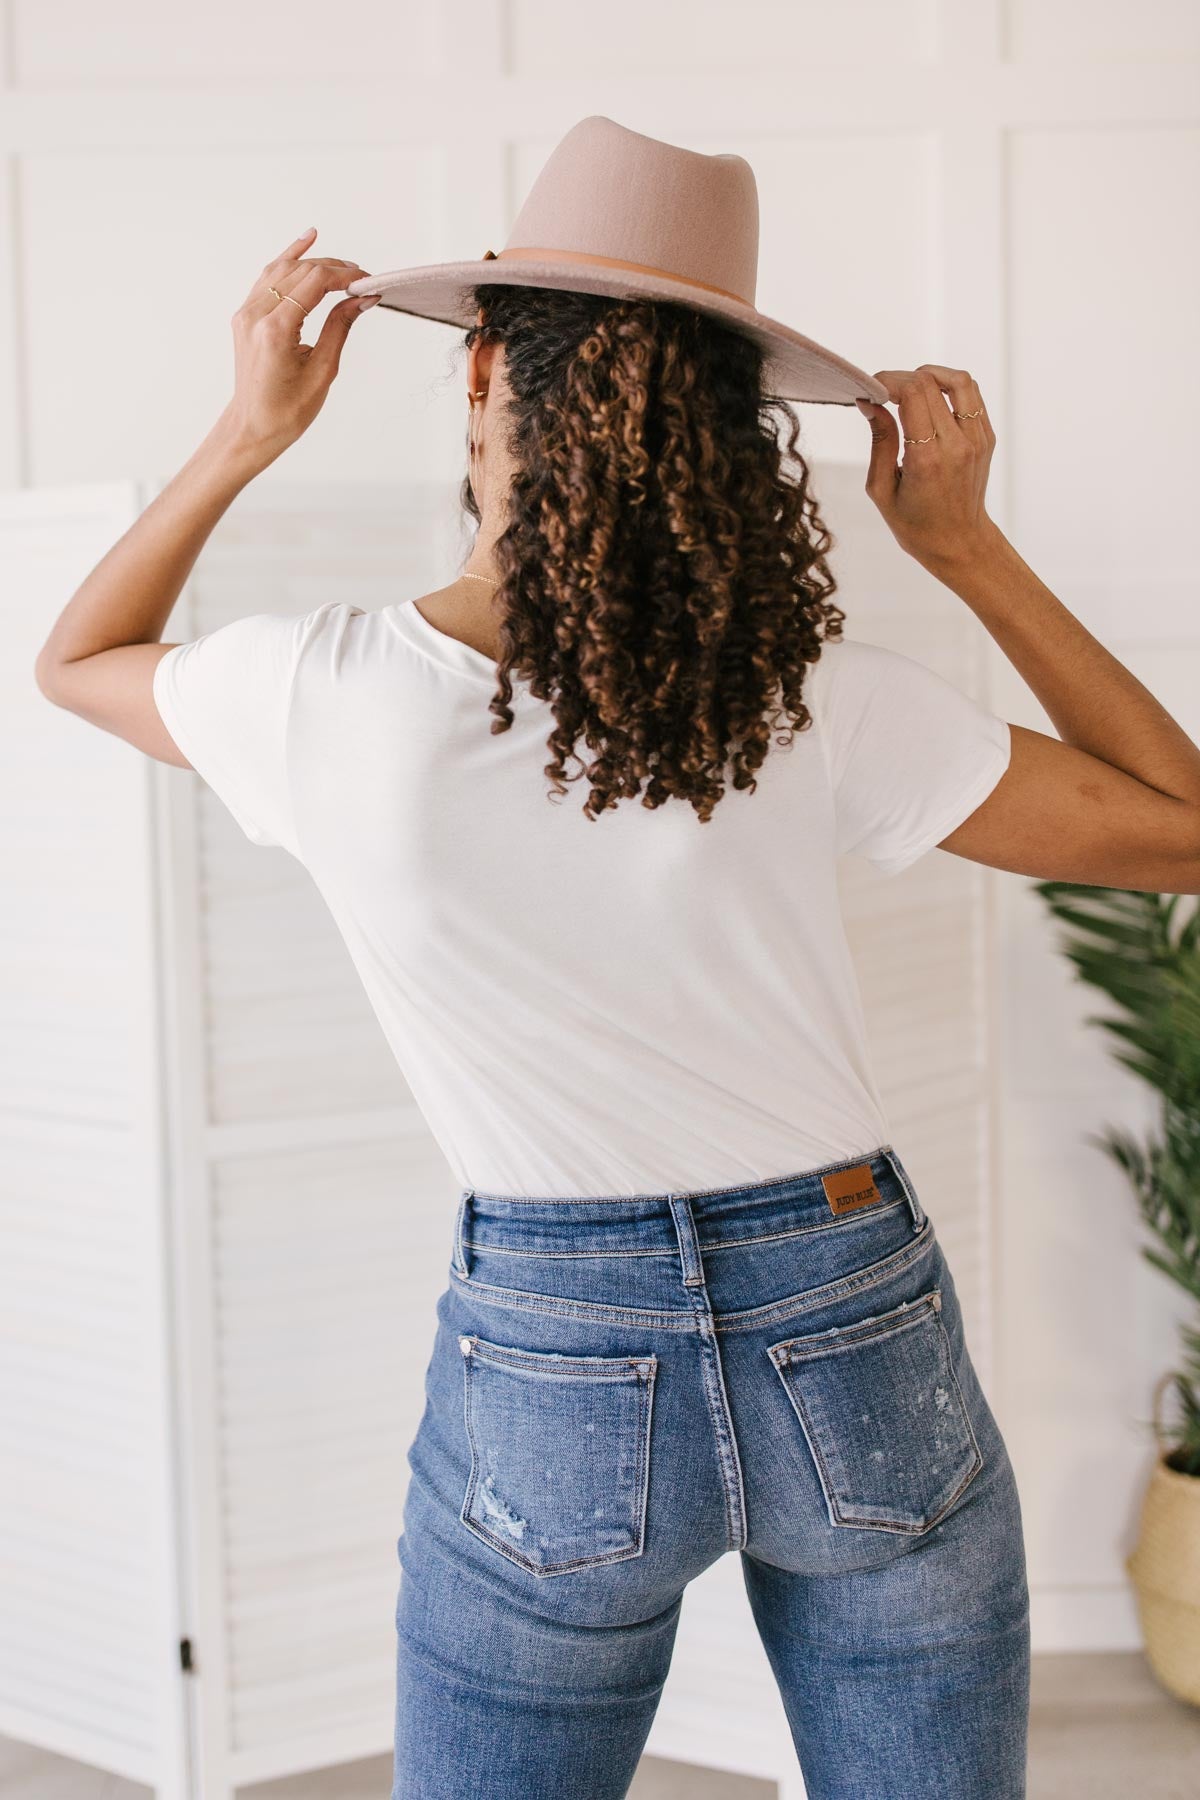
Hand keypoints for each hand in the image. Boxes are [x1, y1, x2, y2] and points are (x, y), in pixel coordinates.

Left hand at [220, 228, 377, 465]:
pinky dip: (289, 259)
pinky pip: (268, 277)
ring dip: (315, 262)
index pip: (315, 282)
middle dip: (334, 269)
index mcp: (275, 331)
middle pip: (300, 271)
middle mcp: (256, 315)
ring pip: (284, 269)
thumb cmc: (287, 411)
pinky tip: (307, 240)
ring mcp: (246, 312)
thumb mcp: (323, 371)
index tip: (367, 281)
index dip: (345, 276)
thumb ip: (340, 327)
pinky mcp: (245, 315)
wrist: (253, 427)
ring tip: (343, 264)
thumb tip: (361, 299)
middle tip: (362, 278)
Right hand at [856, 365, 997, 569]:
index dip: (888, 381)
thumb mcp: (882, 490)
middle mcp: (956, 445)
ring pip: (958, 381)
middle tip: (884, 391)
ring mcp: (976, 440)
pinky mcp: (986, 438)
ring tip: (910, 389)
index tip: (872, 389)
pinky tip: (931, 401)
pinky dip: (948, 388)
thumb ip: (880, 442)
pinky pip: (971, 396)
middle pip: (930, 383)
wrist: (958, 543)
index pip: (912, 394)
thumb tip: (870, 403)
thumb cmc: (915, 525)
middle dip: (901, 378)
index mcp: (927, 459)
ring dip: (930, 375)